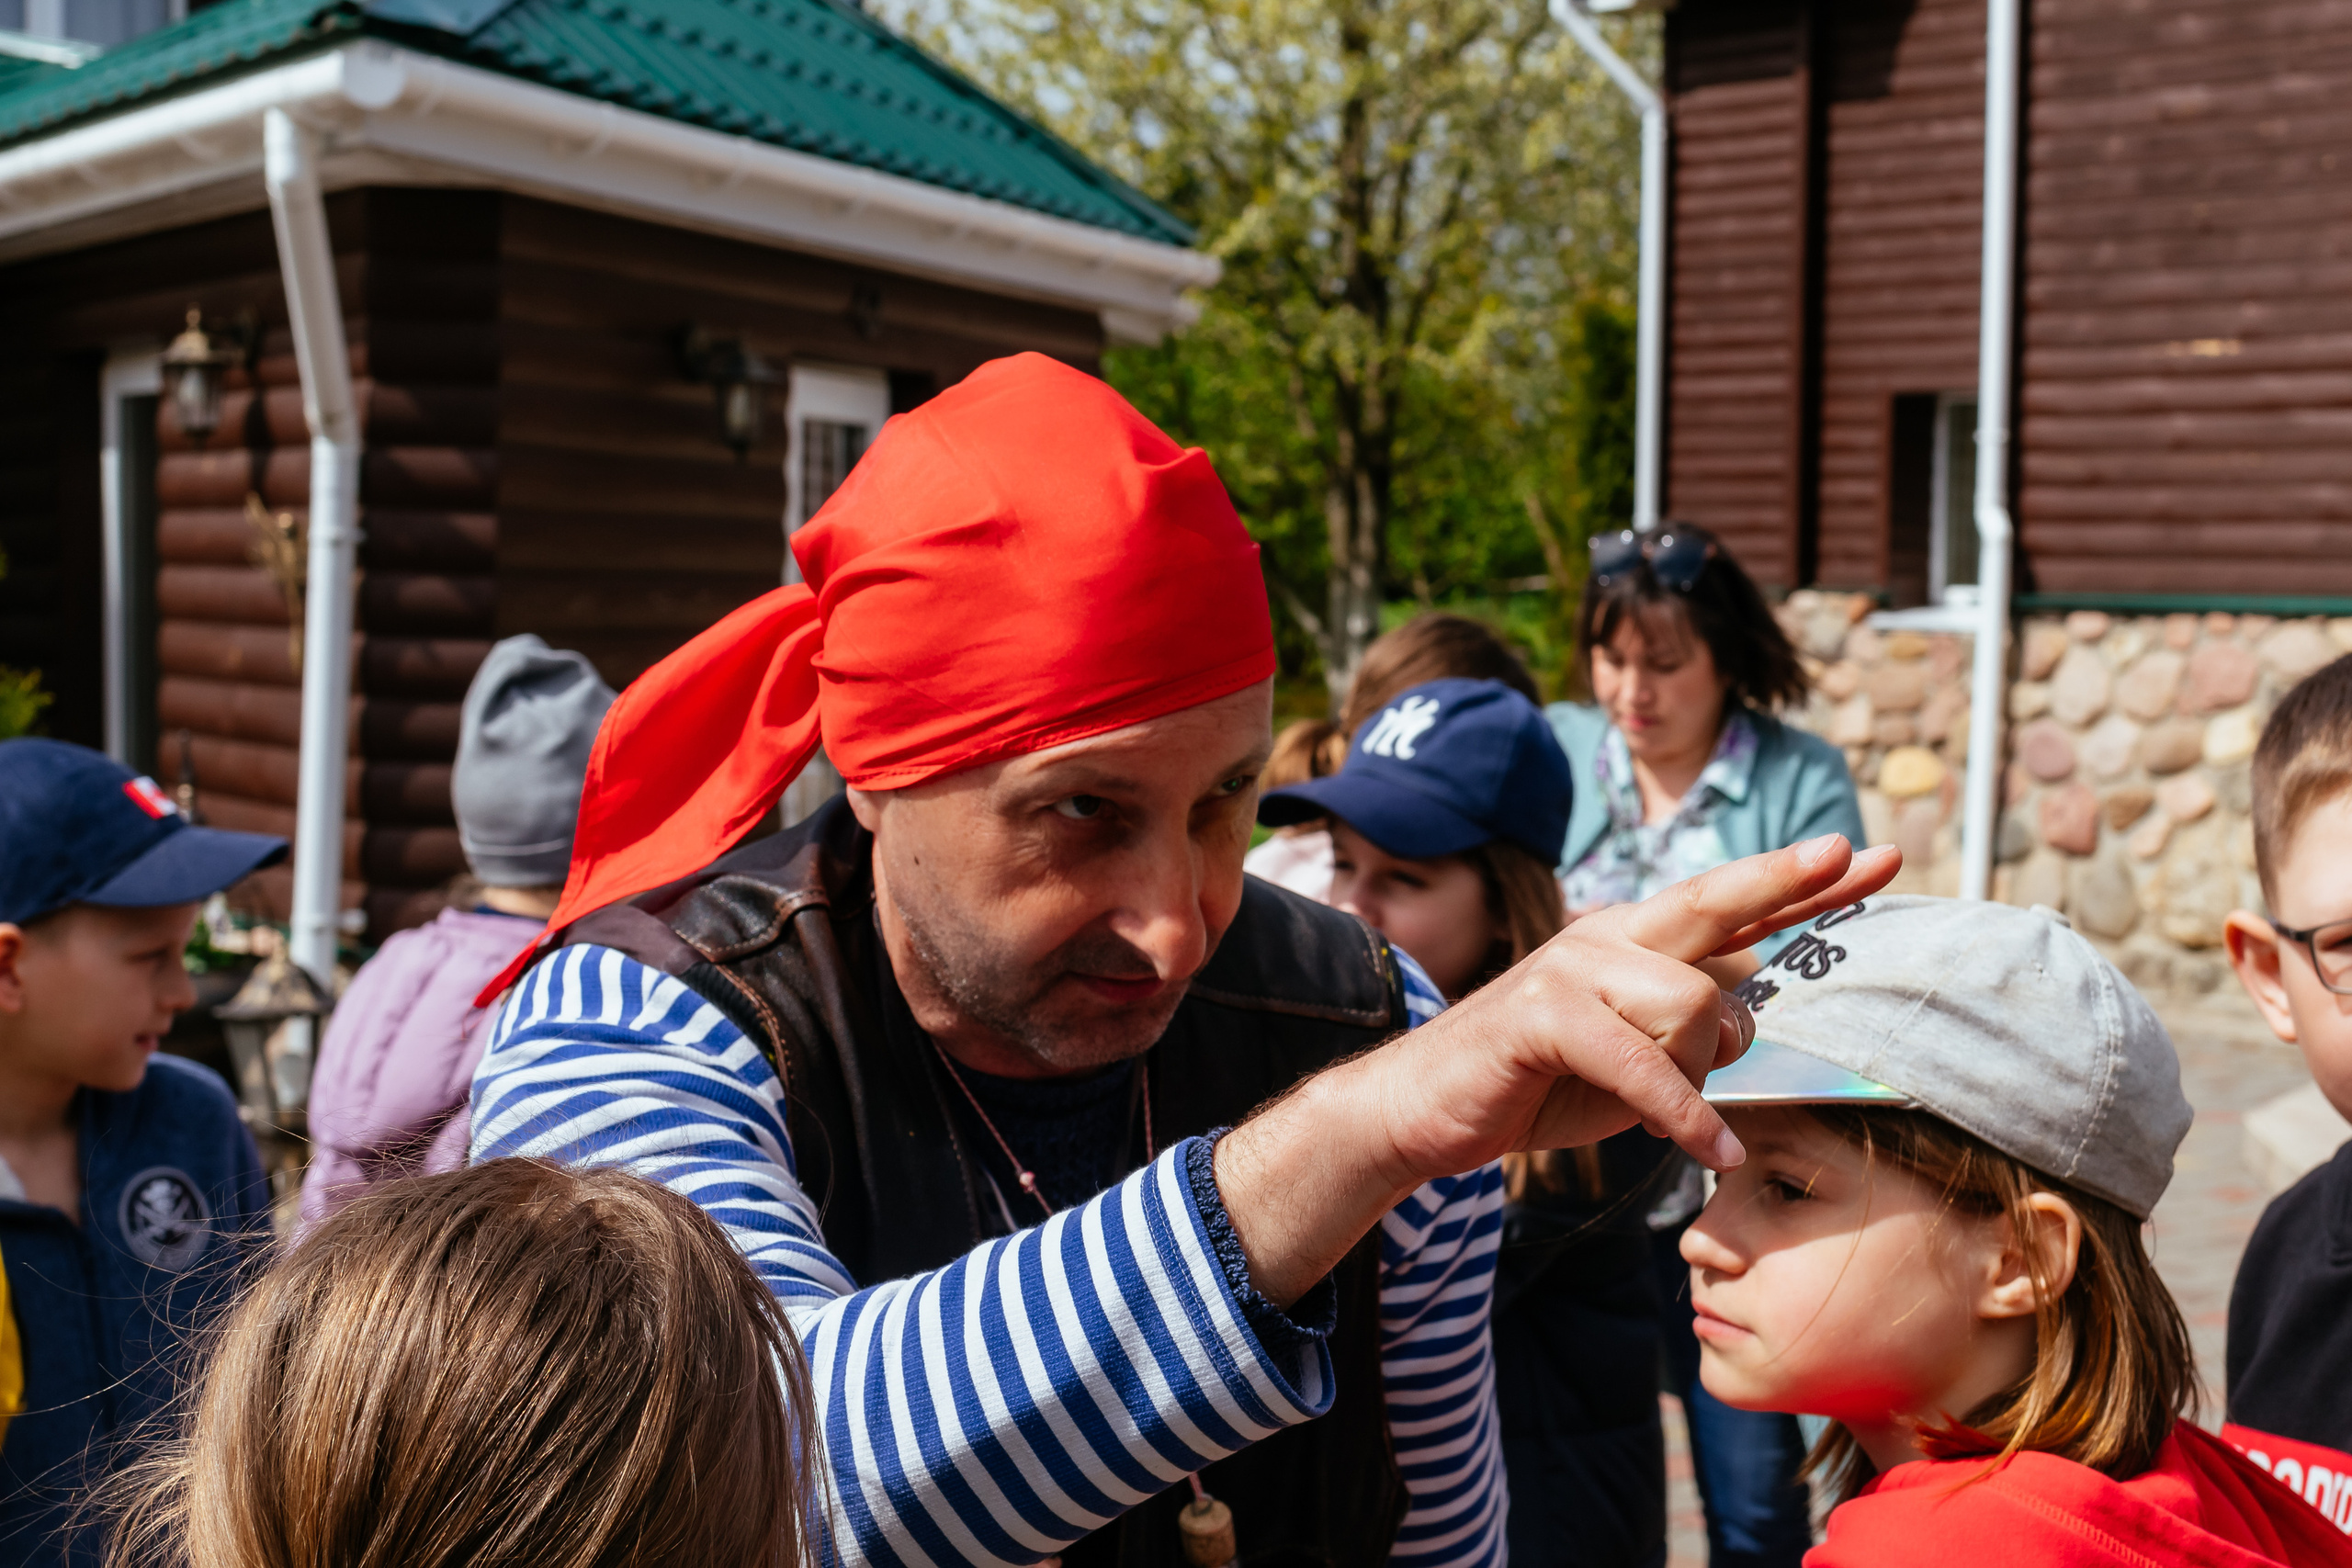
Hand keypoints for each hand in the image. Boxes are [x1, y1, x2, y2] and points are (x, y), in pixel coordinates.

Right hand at [1216, 833, 1899, 1304]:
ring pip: (1691, 1002)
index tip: (1872, 856)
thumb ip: (1688, 1029)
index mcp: (1632, 942)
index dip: (1800, 880)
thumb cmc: (1536, 1082)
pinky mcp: (1543, 1015)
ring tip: (1683, 1113)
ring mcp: (1571, 969)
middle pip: (1713, 903)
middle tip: (1848, 854)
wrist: (1425, 1106)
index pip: (1730, 907)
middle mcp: (1606, 937)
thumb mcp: (1632, 1057)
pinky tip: (1713, 1149)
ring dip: (1704, 1071)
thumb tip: (1750, 1013)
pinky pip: (1641, 1063)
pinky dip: (1683, 1114)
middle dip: (1786, 878)